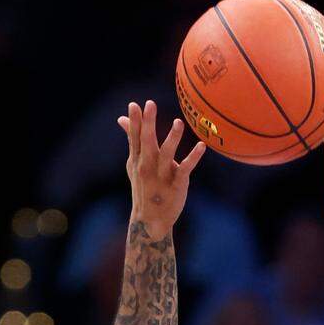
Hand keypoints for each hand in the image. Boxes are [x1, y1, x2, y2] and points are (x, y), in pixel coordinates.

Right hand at [118, 100, 204, 239]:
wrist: (150, 220)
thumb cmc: (143, 186)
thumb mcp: (134, 163)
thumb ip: (132, 139)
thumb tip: (121, 118)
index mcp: (137, 159)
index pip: (135, 137)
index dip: (134, 121)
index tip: (134, 104)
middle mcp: (147, 166)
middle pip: (147, 142)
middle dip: (148, 124)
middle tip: (150, 104)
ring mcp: (162, 176)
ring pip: (166, 154)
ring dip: (172, 138)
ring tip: (178, 122)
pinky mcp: (176, 185)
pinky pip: (185, 169)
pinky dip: (194, 157)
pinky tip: (202, 146)